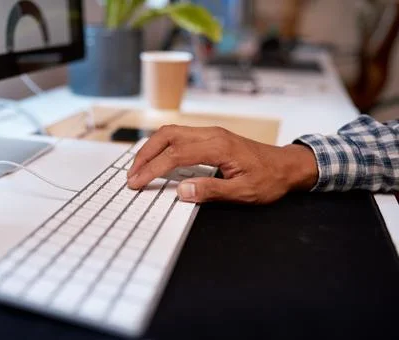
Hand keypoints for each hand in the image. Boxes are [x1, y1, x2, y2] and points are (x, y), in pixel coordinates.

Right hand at [127, 125, 317, 203]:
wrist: (287, 166)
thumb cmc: (269, 180)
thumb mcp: (243, 192)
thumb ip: (211, 191)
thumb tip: (181, 191)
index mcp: (217, 147)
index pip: (174, 155)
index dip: (152, 169)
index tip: (136, 183)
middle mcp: (211, 134)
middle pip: (167, 136)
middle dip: (145, 154)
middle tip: (131, 174)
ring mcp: (210, 133)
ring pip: (171, 132)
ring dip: (152, 148)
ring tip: (139, 167)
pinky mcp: (211, 136)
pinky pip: (180, 135)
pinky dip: (163, 145)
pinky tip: (158, 157)